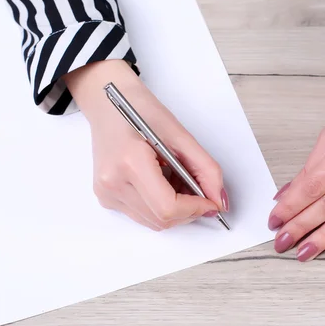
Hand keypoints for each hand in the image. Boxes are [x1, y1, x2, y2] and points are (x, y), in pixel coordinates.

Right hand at [65, 60, 227, 230]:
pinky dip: (159, 206)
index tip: (210, 203)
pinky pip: (141, 215)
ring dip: (175, 210)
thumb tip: (218, 200)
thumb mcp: (180, 135)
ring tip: (178, 182)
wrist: (108, 103)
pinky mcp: (106, 197)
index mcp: (130, 162)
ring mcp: (106, 193)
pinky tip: (162, 184)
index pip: (168, 207)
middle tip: (199, 191)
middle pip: (162, 219)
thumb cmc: (141, 111)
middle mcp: (113, 182)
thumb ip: (205, 169)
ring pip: (153, 222)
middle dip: (188, 211)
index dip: (195, 209)